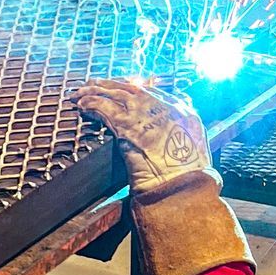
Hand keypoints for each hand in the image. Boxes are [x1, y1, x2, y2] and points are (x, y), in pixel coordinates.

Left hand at [79, 76, 248, 274]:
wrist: (184, 190)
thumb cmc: (188, 180)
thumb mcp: (195, 153)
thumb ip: (182, 139)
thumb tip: (172, 140)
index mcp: (185, 112)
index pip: (156, 92)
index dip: (135, 88)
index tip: (122, 88)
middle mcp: (168, 106)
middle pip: (134, 88)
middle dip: (112, 85)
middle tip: (94, 84)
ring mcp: (148, 114)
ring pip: (117, 94)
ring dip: (96, 91)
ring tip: (81, 93)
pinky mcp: (130, 125)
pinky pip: (106, 108)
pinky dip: (91, 104)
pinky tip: (81, 105)